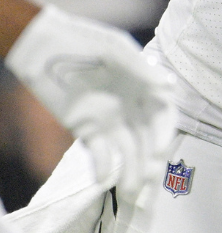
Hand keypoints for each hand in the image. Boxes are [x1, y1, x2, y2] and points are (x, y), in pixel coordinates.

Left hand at [6, 5, 176, 204]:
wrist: (41, 45)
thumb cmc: (82, 41)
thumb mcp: (115, 52)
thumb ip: (140, 71)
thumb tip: (168, 88)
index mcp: (144, 86)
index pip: (162, 116)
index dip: (163, 134)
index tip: (158, 151)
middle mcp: (131, 105)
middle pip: (146, 139)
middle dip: (149, 162)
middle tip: (149, 182)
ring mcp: (109, 118)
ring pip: (125, 149)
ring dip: (130, 169)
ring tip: (130, 192)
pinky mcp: (85, 127)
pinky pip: (97, 151)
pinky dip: (101, 165)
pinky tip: (102, 179)